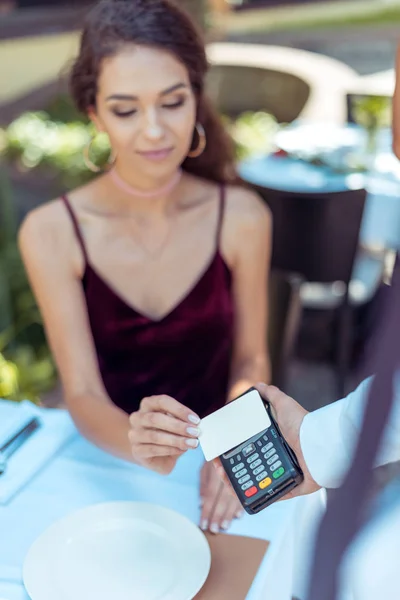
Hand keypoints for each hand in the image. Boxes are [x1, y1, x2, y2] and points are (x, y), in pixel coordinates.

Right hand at [129, 395, 199, 474]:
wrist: (152, 453)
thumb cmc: (168, 433)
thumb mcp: (176, 424)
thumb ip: (183, 422)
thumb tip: (196, 425)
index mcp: (148, 404)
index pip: (162, 401)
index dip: (179, 410)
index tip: (196, 420)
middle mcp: (137, 417)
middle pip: (155, 418)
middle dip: (178, 426)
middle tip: (195, 432)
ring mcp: (134, 434)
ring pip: (154, 436)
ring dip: (176, 440)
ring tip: (191, 443)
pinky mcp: (136, 450)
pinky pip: (153, 449)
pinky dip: (170, 450)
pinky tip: (181, 449)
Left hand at [199, 461, 243, 533]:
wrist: (230, 441)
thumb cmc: (216, 455)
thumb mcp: (206, 466)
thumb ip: (203, 484)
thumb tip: (201, 503)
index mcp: (216, 471)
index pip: (210, 495)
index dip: (207, 510)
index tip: (203, 523)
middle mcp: (228, 474)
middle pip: (222, 499)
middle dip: (217, 515)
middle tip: (214, 529)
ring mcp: (238, 476)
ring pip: (233, 498)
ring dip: (228, 514)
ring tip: (224, 525)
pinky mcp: (246, 478)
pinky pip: (244, 493)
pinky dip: (240, 505)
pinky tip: (238, 515)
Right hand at [213, 383, 319, 500]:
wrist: (320, 446)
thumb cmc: (303, 424)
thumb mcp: (284, 404)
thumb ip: (271, 394)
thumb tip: (258, 385)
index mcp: (275, 441)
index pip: (249, 447)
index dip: (233, 450)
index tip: (220, 452)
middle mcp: (278, 458)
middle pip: (250, 466)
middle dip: (232, 469)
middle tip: (220, 468)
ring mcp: (283, 473)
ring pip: (257, 482)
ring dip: (240, 484)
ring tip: (226, 480)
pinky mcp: (290, 488)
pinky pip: (271, 496)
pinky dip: (257, 498)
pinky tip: (242, 495)